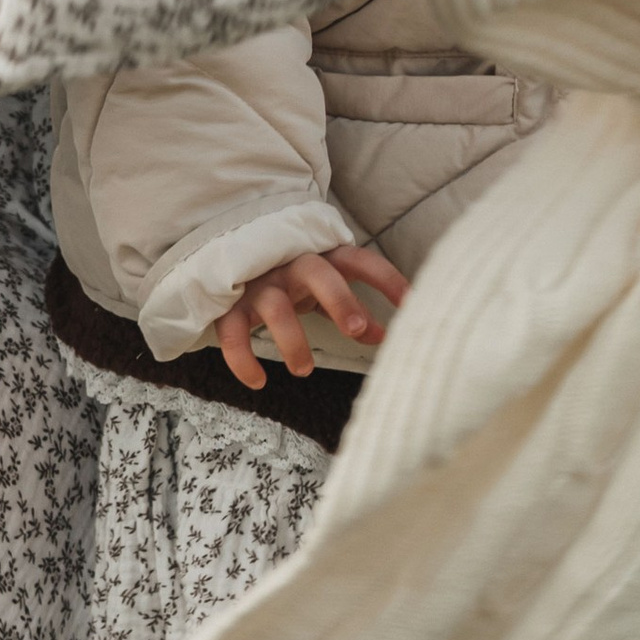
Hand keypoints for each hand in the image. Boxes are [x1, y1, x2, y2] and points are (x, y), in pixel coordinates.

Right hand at [213, 242, 408, 389]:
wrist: (228, 259)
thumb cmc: (289, 280)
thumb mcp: (323, 291)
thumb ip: (353, 311)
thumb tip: (384, 337)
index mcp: (320, 258)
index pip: (360, 261)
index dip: (387, 279)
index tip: (412, 303)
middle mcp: (290, 265)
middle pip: (317, 274)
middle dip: (339, 300)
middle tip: (357, 331)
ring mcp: (257, 283)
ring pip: (275, 307)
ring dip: (292, 340)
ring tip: (304, 370)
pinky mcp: (229, 305)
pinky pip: (233, 332)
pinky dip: (243, 359)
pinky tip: (258, 382)